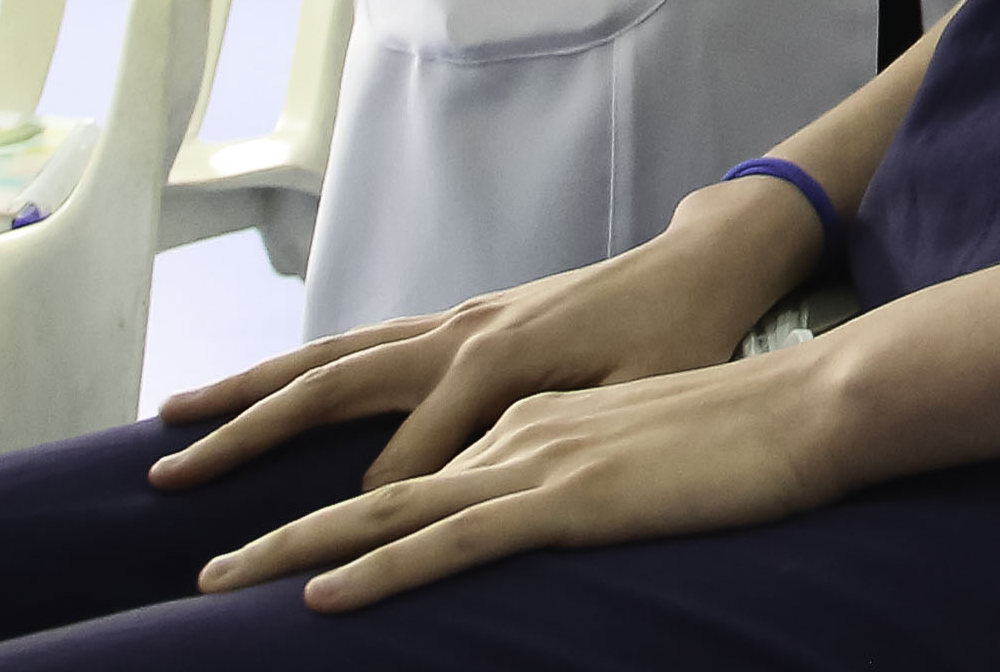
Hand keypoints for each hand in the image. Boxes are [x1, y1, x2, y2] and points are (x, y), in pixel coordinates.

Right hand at [148, 177, 822, 492]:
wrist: (704, 261)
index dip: (374, 525)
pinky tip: (262, 394)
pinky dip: (300, 370)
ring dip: (249, 389)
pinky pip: (361, 346)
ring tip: (171, 415)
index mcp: (499, 360)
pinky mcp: (462, 319)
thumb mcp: (639, 396)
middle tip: (166, 476)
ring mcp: (455, 319)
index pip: (410, 466)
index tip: (312, 576)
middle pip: (328, 388)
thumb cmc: (683, 337)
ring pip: (329, 357)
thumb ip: (556, 440)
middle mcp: (459, 333)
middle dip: (244, 434)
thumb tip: (473, 489)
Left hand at [197, 349, 853, 611]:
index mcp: (526, 412)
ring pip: (385, 508)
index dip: (326, 489)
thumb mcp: (640, 446)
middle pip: (363, 465)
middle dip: (264, 495)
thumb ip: (577, 470)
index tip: (260, 523)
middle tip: (184, 528)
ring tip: (217, 576)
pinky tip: (323, 599)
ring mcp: (534, 459)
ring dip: (293, 543)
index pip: (404, 455)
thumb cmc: (744, 427)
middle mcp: (511, 424)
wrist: (814, 400)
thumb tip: (536, 509)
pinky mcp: (567, 497)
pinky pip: (452, 543)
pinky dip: (381, 574)